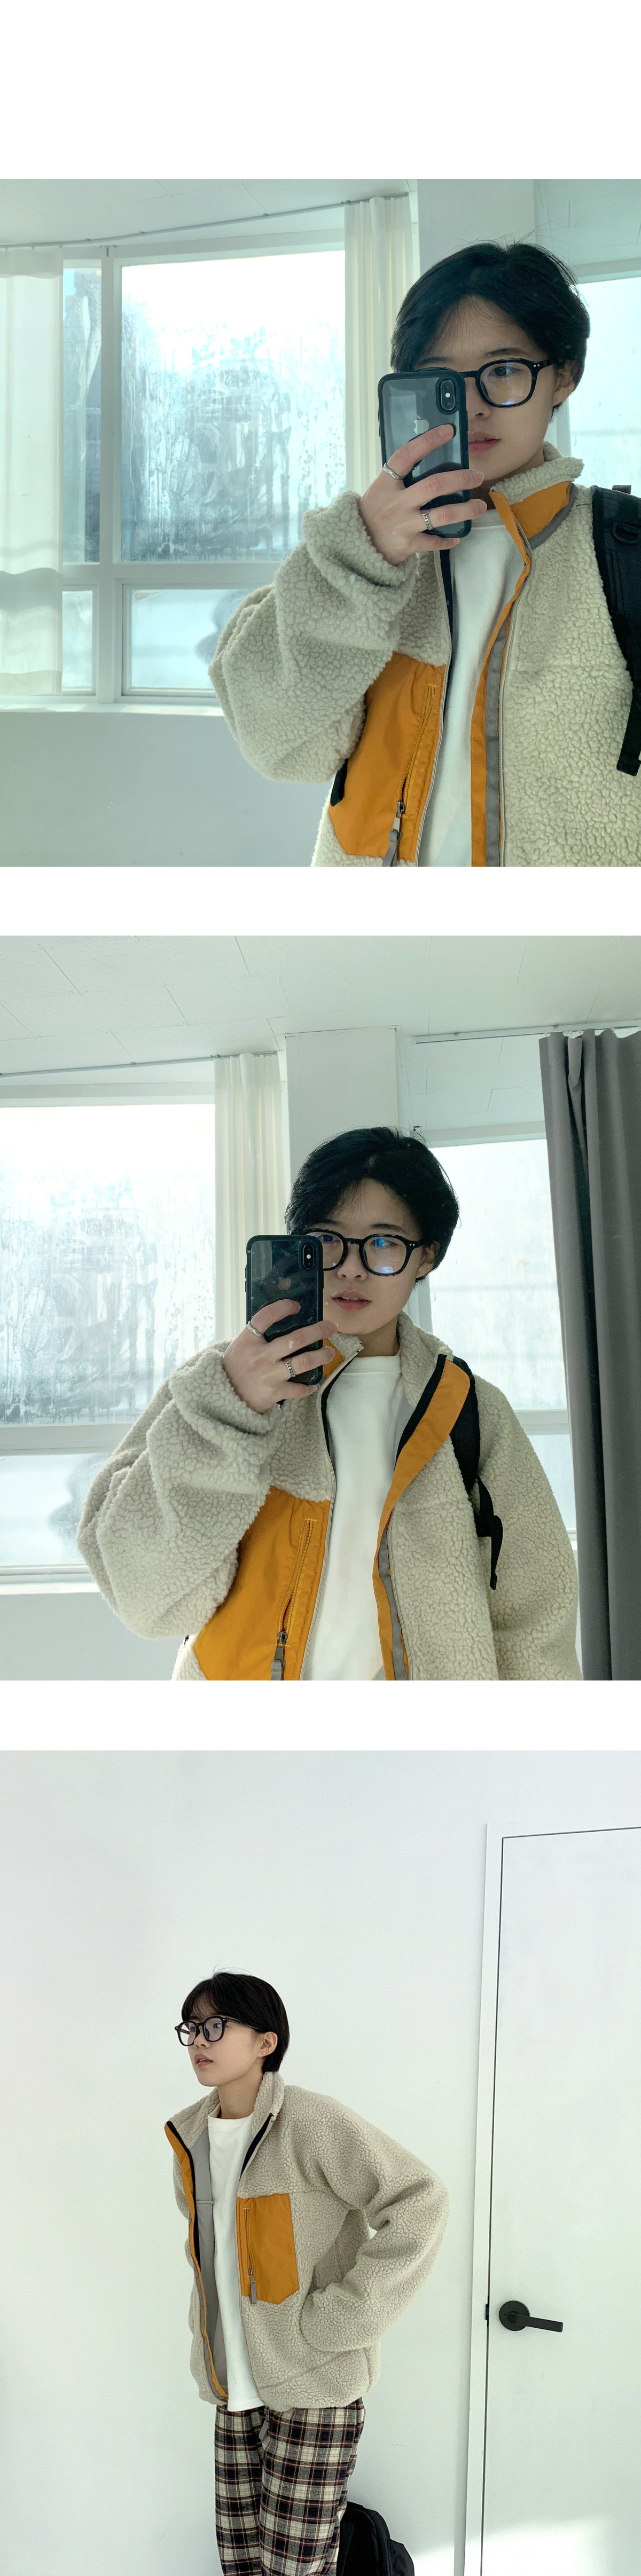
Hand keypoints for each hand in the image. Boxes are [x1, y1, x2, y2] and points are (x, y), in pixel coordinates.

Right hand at [222, 1301, 335, 1414]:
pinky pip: (298, 1389)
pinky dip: (308, 1387)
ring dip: (320, 1356)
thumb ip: (257, 1337)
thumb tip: (282, 1322)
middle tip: (331, 1327)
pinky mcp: (274, 1392)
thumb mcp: (239, 1347)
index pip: (265, 1317)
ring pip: (303, 1362)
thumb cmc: (235, 1369)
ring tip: (329, 1352)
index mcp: (248, 1341)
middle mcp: (260, 1356)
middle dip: (318, 1331)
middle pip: (295, 1339)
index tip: (296, 1306)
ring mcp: (268, 1375)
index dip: (282, 1308)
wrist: (223, 1399)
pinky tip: (313, 1383)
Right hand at [358, 425, 486, 564]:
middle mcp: (395, 503)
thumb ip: (400, 479)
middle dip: (460, 479)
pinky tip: (457, 536)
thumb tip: (429, 460)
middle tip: (477, 476)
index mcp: (386, 484)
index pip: (406, 456)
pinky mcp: (408, 544)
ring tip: (480, 506)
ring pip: (442, 515)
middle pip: (434, 485)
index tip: (448, 431)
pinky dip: (448, 540)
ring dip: (465, 509)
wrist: (355, 549)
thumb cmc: (372, 514)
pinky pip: (434, 541)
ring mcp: (403, 524)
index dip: (427, 441)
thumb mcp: (380, 491)